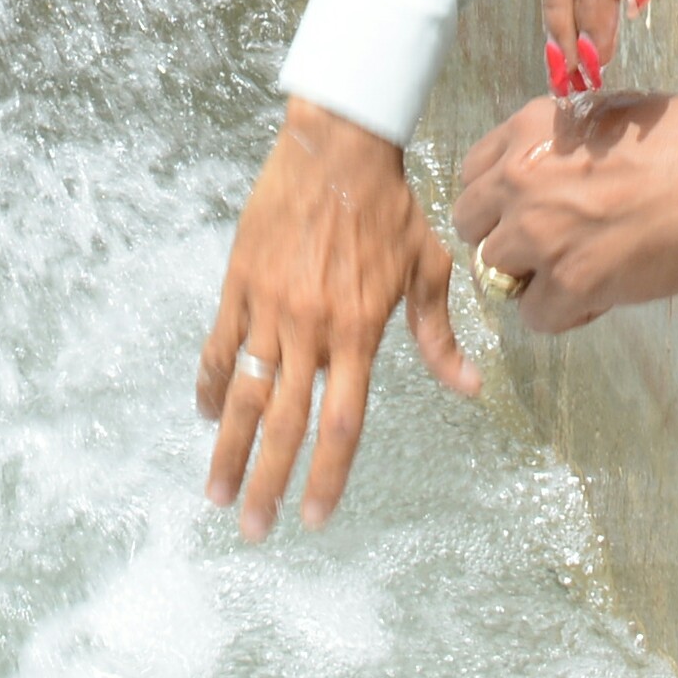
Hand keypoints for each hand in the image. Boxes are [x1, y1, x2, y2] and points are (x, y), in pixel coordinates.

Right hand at [199, 99, 478, 538]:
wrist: (337, 147)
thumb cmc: (390, 207)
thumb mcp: (427, 268)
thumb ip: (439, 335)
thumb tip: (470, 387)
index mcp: (358, 331)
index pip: (342, 423)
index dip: (326, 477)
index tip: (313, 519)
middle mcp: (311, 328)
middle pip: (285, 423)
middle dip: (268, 483)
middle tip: (253, 530)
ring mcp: (270, 307)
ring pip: (243, 393)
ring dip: (229, 449)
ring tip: (216, 495)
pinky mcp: (240, 282)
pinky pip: (221, 345)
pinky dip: (212, 385)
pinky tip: (207, 416)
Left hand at [450, 93, 677, 333]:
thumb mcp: (604, 116)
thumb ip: (560, 146)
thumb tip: (547, 176)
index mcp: (528, 129)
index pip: (471, 172)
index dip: (496, 197)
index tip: (519, 209)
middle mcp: (520, 179)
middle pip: (470, 225)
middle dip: (502, 238)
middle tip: (545, 246)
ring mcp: (540, 233)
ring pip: (494, 273)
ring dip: (530, 278)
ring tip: (577, 272)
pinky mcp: (570, 283)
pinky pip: (535, 316)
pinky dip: (563, 313)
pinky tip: (598, 297)